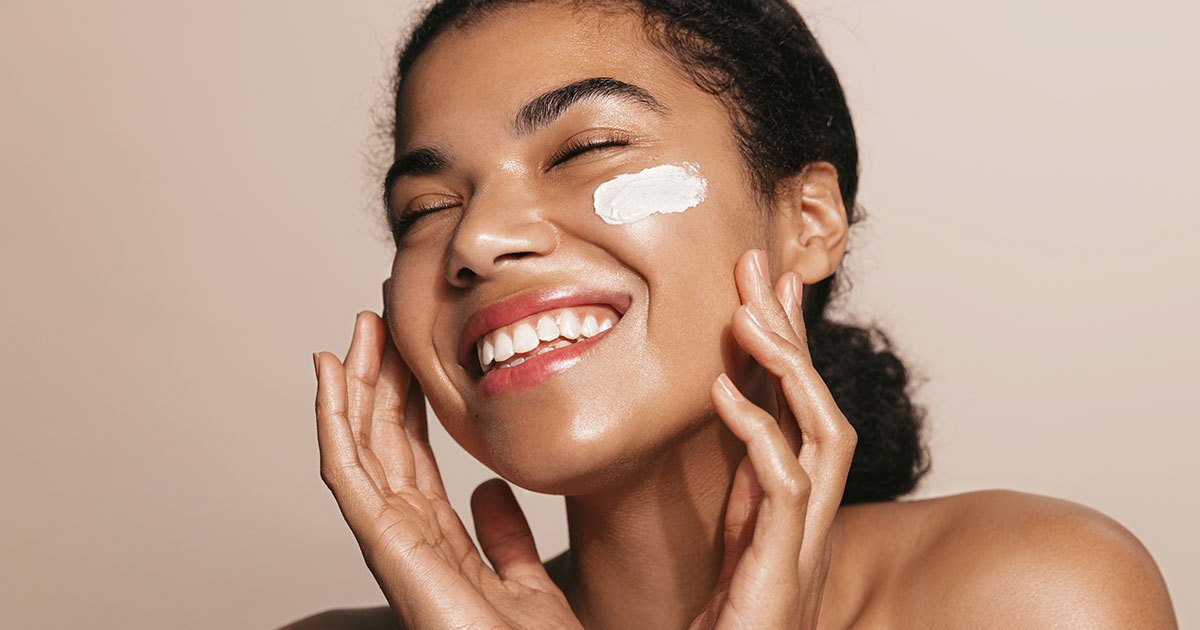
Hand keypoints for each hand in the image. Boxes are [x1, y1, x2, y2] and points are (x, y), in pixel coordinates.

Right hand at [313, 312, 582, 629]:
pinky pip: (347, 473)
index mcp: (435, 540)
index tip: (407, 354)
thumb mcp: (523, 577)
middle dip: (375, 380)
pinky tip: (329, 375)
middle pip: (380, 443)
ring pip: (358, 446)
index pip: (410, 456)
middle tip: (375, 323)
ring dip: (351, 385)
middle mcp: (405, 537)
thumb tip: (488, 491)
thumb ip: (503, 535)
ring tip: (354, 332)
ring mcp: (390, 541)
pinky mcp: (384, 546)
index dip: (403, 402)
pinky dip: (332, 421)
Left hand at [689, 249, 857, 629]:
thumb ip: (746, 486)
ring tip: (747, 314)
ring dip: (789, 369)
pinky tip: (723, 392)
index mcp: (797, 501)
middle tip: (759, 266)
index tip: (771, 283)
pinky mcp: (783, 568)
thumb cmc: (731, 622)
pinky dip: (758, 433)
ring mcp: (804, 540)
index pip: (803, 404)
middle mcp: (812, 514)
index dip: (792, 341)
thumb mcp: (737, 538)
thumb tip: (739, 419)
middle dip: (793, 333)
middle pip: (820, 404)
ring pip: (823, 435)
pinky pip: (782, 487)